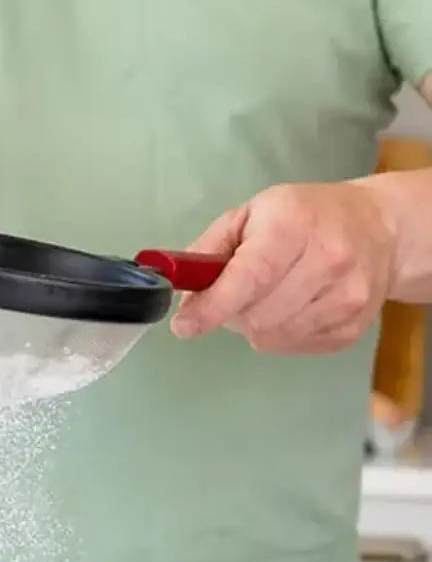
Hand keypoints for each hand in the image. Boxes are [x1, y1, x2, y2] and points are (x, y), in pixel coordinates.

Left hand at [171, 180, 397, 353]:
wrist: (379, 227)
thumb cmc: (303, 216)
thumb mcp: (249, 214)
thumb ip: (207, 251)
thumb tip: (182, 294)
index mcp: (293, 226)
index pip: (250, 277)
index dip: (212, 306)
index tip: (184, 325)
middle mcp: (327, 261)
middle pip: (256, 316)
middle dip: (231, 312)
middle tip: (237, 292)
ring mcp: (347, 298)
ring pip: (272, 337)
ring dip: (253, 324)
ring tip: (267, 296)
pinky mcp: (353, 327)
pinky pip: (293, 347)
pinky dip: (278, 333)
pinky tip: (290, 306)